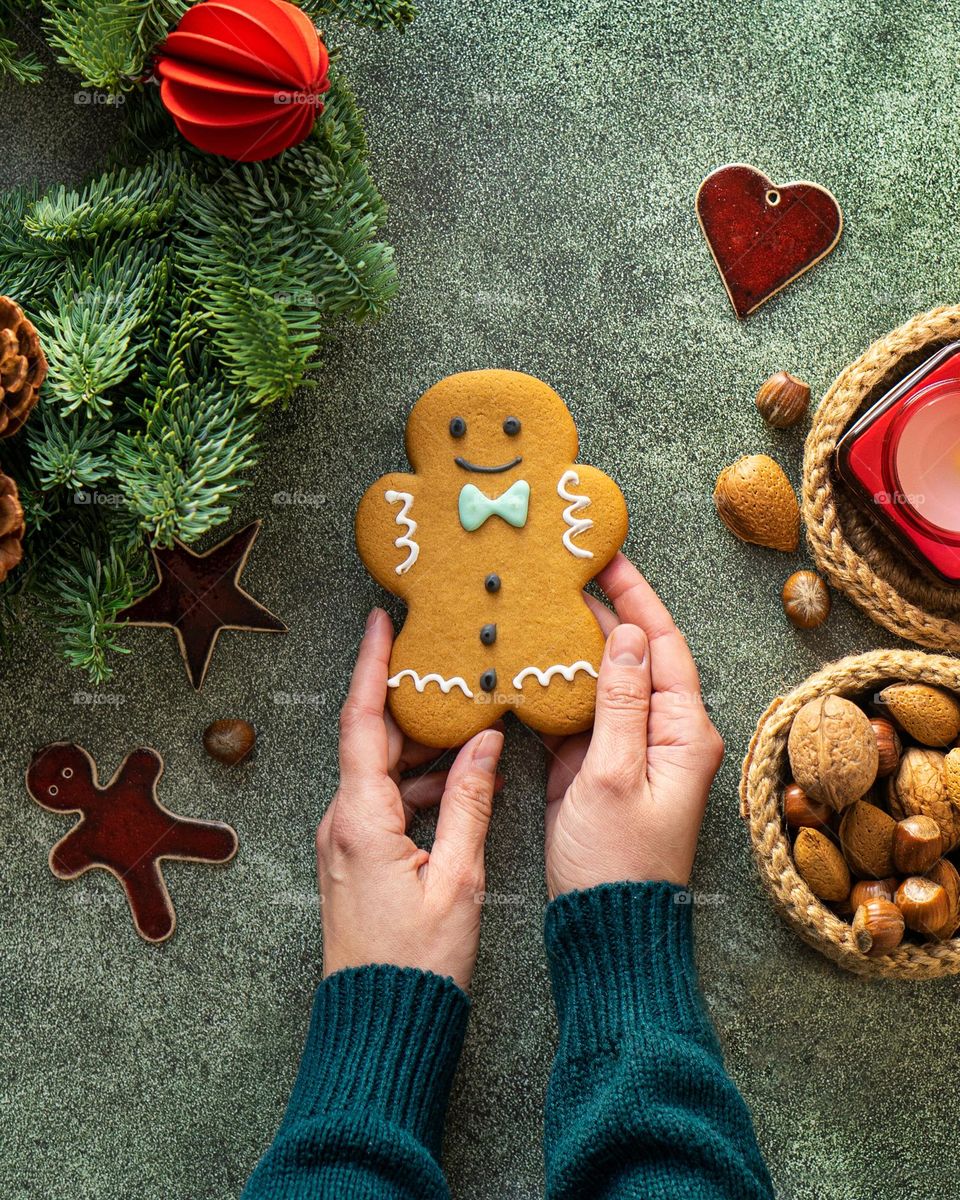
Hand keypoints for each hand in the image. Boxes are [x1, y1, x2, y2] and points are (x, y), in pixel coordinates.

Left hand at [318, 608, 503, 991]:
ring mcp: (346, 840)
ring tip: (470, 725)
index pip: (362, 722)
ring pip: (382, 770)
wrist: (381, 1021)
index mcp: (361, 818)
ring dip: (423, 748)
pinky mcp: (357, 857)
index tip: (381, 622)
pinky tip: (462, 784)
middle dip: (411, 702)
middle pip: (373, 740)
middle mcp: (343, 821)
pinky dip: (421, 783)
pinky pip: (385, 800)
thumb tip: (483, 742)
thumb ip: (470, 801)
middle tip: (448, 667)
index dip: (371, 667)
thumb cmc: (418, 961)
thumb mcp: (458, 876)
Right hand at [544, 554, 723, 899]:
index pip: (663, 645)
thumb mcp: (614, 776)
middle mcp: (664, 734)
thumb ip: (621, 702)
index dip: (637, 597)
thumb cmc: (618, 861)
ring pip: (606, 682)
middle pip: (636, 656)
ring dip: (578, 645)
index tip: (608, 558)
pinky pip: (583, 713)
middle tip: (565, 571)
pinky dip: (560, 686)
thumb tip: (626, 635)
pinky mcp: (599, 768)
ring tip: (544, 603)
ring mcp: (630, 750)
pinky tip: (533, 661)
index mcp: (683, 733)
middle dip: (605, 612)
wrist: (605, 928)